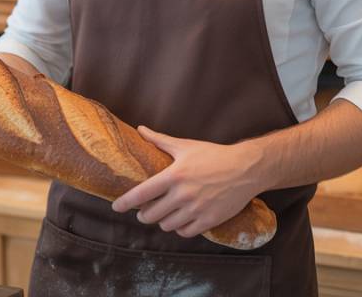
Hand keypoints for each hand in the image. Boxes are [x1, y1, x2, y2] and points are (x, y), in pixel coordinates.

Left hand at [111, 126, 261, 238]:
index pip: (142, 193)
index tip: (116, 207)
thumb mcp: (185, 146)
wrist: (245, 169)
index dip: (125, 203)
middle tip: (144, 211)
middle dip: (144, 214)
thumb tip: (140, 129)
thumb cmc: (213, 155)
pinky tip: (180, 220)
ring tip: (163, 214)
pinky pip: (185, 232)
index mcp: (174, 175)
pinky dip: (179, 228)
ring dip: (162, 221)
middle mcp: (183, 195)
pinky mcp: (209, 220)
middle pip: (151, 214)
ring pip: (167, 225)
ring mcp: (196, 209)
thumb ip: (160, 141)